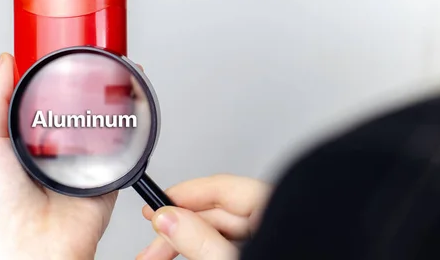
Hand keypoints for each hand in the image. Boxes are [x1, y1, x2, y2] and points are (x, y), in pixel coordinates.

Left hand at [0, 53, 116, 259]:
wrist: (36, 246)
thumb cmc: (1, 209)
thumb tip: (4, 63)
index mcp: (27, 141)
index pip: (42, 100)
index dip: (51, 77)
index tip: (60, 54)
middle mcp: (58, 149)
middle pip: (77, 108)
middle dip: (87, 85)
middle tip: (94, 61)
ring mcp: (85, 161)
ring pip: (103, 123)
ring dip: (112, 103)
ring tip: (116, 78)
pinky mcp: (110, 173)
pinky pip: (125, 148)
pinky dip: (129, 130)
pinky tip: (130, 111)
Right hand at [136, 174, 270, 259]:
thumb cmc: (287, 259)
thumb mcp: (231, 257)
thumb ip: (200, 239)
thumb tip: (168, 218)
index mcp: (270, 205)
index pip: (220, 187)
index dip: (182, 195)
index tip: (155, 206)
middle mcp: (270, 215)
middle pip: (214, 212)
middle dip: (178, 227)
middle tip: (151, 246)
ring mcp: (266, 233)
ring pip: (217, 230)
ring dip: (184, 241)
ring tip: (157, 257)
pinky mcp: (259, 248)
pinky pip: (225, 243)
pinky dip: (201, 249)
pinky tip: (181, 254)